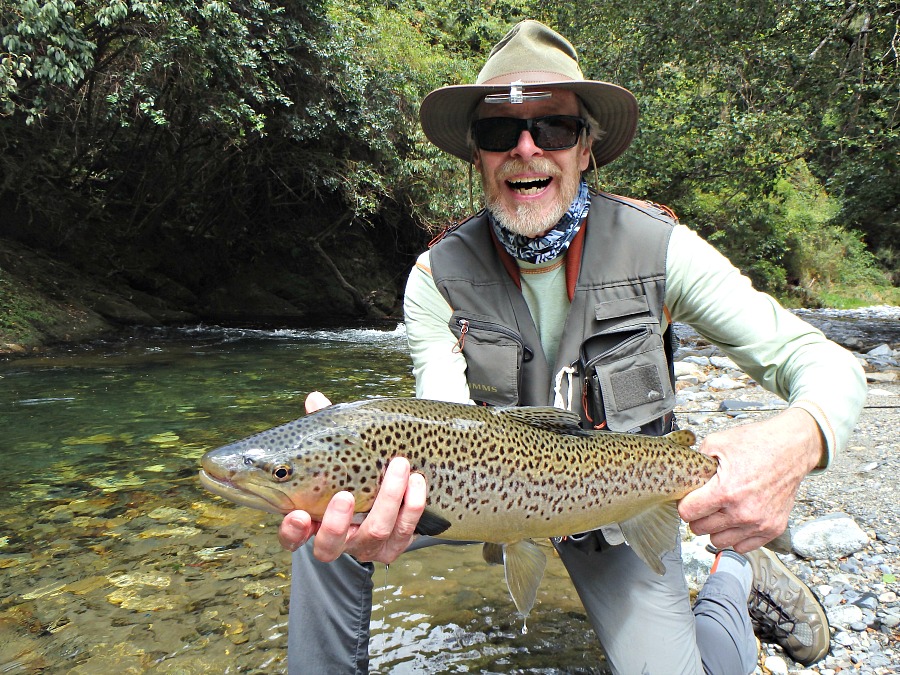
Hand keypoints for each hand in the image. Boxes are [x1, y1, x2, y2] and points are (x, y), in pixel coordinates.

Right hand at [277, 392, 426, 563]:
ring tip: (399, 465)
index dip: (292, 531)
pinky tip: (416, 481)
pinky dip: (412, 505)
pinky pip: (405, 531)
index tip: (299, 514)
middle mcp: (338, 539)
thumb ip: (325, 429)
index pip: (292, 536)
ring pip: (375, 534)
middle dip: (336, 523)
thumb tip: (315, 399)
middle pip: (329, 546)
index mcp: (313, 520)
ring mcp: (367, 545)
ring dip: (388, 499)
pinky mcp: (395, 545)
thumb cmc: (354, 469)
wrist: (392, 492)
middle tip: (346, 495)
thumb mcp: (338, 451)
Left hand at [678, 408, 823, 552]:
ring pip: (719, 541)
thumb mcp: (717, 443)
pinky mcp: (772, 528)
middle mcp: (742, 512)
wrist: (792, 448)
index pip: (687, 513)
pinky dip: (735, 536)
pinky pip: (742, 546)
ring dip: (715, 529)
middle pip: (700, 529)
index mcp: (725, 491)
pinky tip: (735, 520)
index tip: (689, 498)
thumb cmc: (757, 443)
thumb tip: (683, 476)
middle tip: (704, 503)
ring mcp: (759, 523)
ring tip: (720, 511)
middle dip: (698, 516)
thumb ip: (696, 462)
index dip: (684, 504)